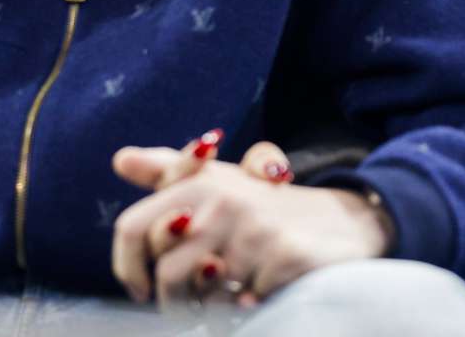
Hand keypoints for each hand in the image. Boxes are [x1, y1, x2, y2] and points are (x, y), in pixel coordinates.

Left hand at [110, 141, 387, 310]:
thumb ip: (167, 170)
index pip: (133, 227)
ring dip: (219, 305)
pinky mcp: (284, 255)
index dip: (127, 267)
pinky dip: (253, 306)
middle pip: (168, 274)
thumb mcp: (218, 182)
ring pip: (207, 296)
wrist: (343, 222)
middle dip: (178, 300)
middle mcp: (224, 200)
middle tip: (196, 303)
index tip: (141, 289)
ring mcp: (256, 228)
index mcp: (200, 184)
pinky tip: (267, 291)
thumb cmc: (266, 208)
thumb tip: (120, 158)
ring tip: (237, 292)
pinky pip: (245, 305)